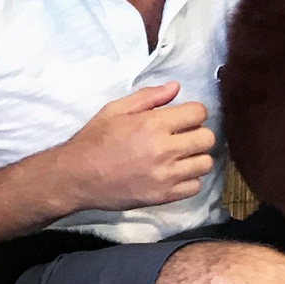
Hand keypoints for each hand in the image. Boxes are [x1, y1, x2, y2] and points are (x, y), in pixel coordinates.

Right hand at [56, 83, 214, 211]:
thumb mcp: (115, 110)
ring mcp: (166, 175)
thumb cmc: (94, 140)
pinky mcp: (163, 196)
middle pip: (207, 139)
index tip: (183, 118)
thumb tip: (176, 87)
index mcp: (152, 124)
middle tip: (183, 137)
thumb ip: (148, 97)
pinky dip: (189, 180)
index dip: (193, 113)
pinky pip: (195, 186)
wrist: (77, 176)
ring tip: (180, 157)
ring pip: (205, 163)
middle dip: (198, 134)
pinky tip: (174, 174)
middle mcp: (164, 149)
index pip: (198, 113)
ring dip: (196, 158)